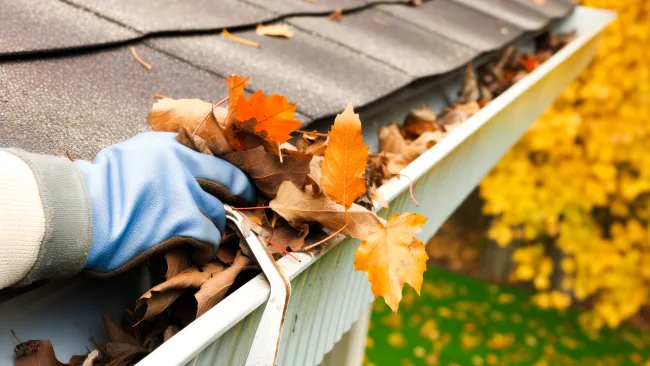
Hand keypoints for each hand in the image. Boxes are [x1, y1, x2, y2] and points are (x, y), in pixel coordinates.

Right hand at [74, 132, 254, 273]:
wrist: (79, 210)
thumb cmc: (95, 188)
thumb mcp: (127, 157)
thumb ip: (156, 160)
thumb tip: (173, 171)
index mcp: (167, 146)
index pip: (212, 156)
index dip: (230, 172)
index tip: (237, 181)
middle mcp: (181, 164)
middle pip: (227, 180)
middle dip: (242, 193)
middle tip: (247, 202)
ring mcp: (184, 192)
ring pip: (218, 212)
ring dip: (218, 226)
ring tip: (212, 235)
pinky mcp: (182, 220)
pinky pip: (209, 234)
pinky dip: (209, 245)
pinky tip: (204, 250)